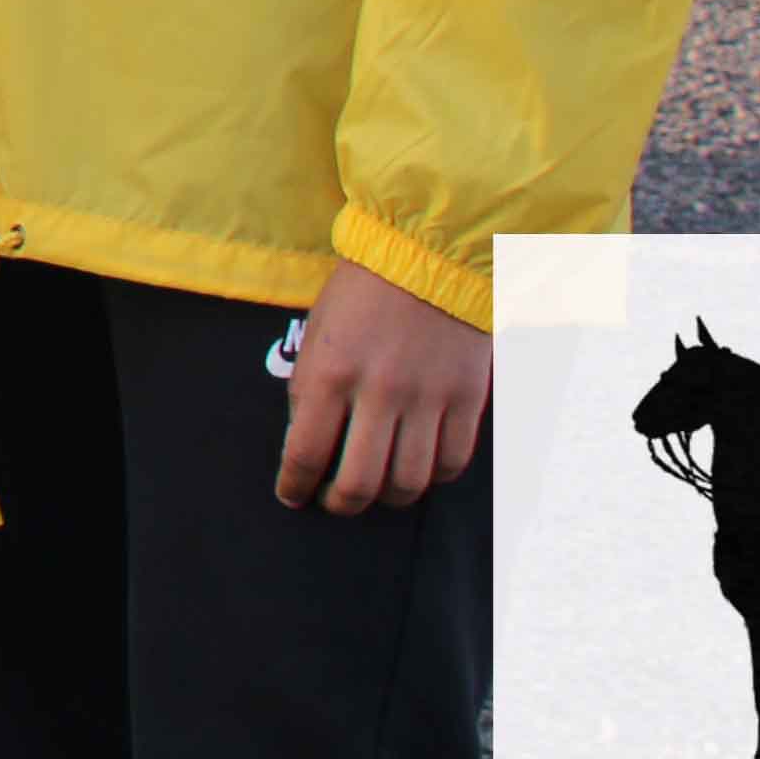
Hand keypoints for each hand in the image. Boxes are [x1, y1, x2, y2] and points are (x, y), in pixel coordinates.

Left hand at [274, 256, 491, 512]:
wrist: (429, 254)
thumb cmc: (363, 293)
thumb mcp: (317, 334)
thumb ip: (309, 390)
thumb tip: (306, 446)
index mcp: (329, 373)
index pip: (306, 453)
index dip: (295, 485)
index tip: (292, 495)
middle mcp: (378, 392)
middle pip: (359, 483)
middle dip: (340, 504)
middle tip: (334, 501)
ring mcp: (427, 398)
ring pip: (408, 483)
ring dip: (388, 498)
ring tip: (377, 490)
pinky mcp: (466, 399)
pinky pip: (451, 462)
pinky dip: (432, 478)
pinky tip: (417, 470)